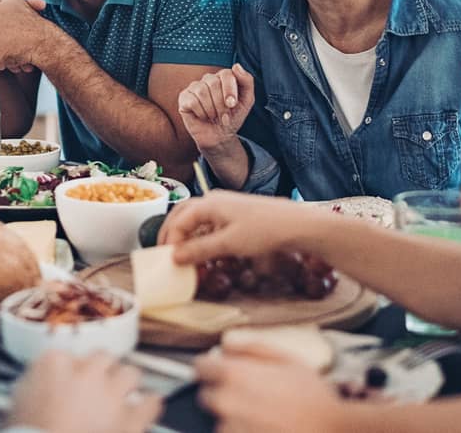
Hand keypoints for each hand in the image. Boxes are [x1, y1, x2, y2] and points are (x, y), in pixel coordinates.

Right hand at [7, 350, 162, 432]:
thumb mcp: (15, 406)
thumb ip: (29, 387)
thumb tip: (34, 384)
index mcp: (53, 365)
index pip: (64, 356)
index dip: (68, 370)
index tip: (67, 380)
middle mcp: (86, 372)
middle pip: (102, 357)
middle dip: (101, 371)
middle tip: (96, 385)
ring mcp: (111, 394)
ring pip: (130, 373)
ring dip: (126, 383)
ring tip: (123, 393)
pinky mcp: (131, 419)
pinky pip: (151, 403)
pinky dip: (149, 405)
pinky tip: (148, 407)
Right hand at [157, 190, 317, 264]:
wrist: (295, 224)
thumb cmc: (263, 230)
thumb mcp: (228, 244)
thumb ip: (199, 250)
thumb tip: (174, 256)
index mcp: (208, 203)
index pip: (178, 220)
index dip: (170, 241)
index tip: (168, 261)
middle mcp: (213, 200)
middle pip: (183, 215)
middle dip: (172, 233)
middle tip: (164, 253)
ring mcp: (225, 206)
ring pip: (196, 219)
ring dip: (186, 235)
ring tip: (182, 255)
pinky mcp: (235, 215)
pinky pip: (209, 224)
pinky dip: (201, 236)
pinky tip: (203, 251)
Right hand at [177, 64, 254, 153]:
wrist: (220, 136)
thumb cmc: (232, 117)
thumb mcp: (247, 101)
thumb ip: (247, 81)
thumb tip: (236, 66)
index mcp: (223, 78)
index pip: (226, 74)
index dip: (230, 90)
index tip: (232, 105)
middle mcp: (208, 79)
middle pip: (213, 83)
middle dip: (221, 103)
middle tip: (223, 115)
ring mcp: (195, 87)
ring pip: (202, 91)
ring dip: (211, 109)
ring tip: (214, 116)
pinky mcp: (184, 97)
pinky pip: (193, 101)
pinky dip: (201, 113)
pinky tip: (203, 116)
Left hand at [196, 344, 346, 432]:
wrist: (332, 431)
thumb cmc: (312, 396)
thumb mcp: (286, 359)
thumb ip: (250, 348)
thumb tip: (225, 345)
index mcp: (234, 375)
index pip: (200, 367)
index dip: (213, 367)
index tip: (222, 371)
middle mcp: (226, 402)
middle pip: (207, 395)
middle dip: (223, 393)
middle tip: (252, 396)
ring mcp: (230, 429)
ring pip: (221, 420)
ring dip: (235, 418)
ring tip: (264, 416)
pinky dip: (244, 432)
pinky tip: (266, 428)